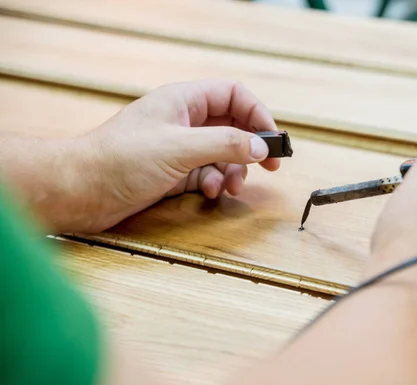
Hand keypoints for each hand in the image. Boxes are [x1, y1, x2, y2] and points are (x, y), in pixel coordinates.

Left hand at [73, 79, 279, 231]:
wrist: (80, 190)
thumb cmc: (120, 160)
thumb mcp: (180, 147)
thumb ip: (225, 144)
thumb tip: (260, 147)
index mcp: (184, 101)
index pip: (234, 95)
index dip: (258, 114)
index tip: (273, 139)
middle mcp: (184, 121)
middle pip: (233, 126)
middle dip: (251, 146)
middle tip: (271, 167)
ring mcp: (179, 147)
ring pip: (223, 154)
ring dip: (234, 170)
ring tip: (231, 187)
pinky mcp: (173, 172)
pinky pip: (207, 173)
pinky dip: (214, 183)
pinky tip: (209, 192)